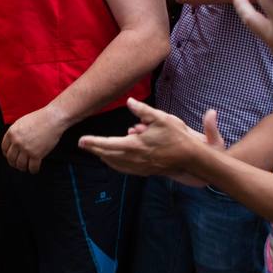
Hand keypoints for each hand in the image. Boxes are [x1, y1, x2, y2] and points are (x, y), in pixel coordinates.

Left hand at [1, 105, 69, 173]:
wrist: (52, 118)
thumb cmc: (39, 118)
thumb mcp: (21, 122)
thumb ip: (15, 133)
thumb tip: (13, 143)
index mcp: (12, 133)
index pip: (4, 148)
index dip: (7, 154)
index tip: (11, 156)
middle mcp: (17, 142)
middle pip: (11, 158)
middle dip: (14, 163)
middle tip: (18, 164)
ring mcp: (26, 149)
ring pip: (20, 165)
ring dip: (23, 168)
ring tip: (26, 167)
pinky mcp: (36, 155)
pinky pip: (32, 167)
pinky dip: (33, 170)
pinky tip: (35, 169)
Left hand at [78, 98, 212, 180]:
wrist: (191, 157)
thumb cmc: (176, 136)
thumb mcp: (161, 118)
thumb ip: (143, 110)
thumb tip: (129, 101)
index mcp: (135, 145)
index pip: (108, 144)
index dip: (93, 143)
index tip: (81, 141)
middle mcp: (135, 159)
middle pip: (108, 156)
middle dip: (95, 150)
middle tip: (83, 144)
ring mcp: (140, 167)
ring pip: (115, 164)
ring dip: (104, 157)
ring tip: (95, 151)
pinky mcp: (145, 171)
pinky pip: (124, 169)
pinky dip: (115, 164)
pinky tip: (114, 160)